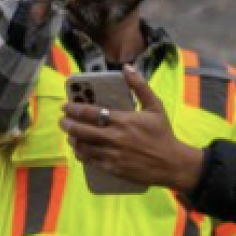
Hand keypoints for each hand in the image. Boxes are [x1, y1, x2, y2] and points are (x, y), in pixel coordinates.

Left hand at [61, 65, 203, 191]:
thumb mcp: (155, 106)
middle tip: (62, 120)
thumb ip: (140, 86)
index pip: (90, 113)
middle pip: (81, 130)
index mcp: (122, 120)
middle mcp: (114, 137)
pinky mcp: (113, 168)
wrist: (172, 163)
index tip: (65, 106)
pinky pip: (90, 161)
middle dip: (67, 124)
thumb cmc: (163, 133)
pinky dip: (81, 155)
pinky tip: (79, 150)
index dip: (74, 108)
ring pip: (83, 146)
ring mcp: (112, 154)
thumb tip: (127, 67)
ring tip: (69, 135)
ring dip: (72, 139)